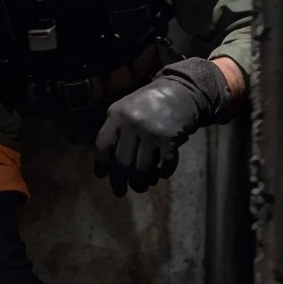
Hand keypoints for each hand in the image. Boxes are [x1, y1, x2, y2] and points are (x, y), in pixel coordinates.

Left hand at [94, 58, 229, 195]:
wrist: (181, 91)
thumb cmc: (151, 103)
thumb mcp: (127, 107)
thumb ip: (116, 128)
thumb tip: (107, 165)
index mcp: (117, 114)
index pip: (103, 145)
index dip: (101, 164)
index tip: (102, 176)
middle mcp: (132, 123)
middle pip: (121, 162)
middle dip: (120, 182)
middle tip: (120, 192)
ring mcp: (151, 132)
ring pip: (141, 169)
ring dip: (141, 182)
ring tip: (142, 186)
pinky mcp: (170, 139)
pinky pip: (164, 166)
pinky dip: (163, 174)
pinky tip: (162, 175)